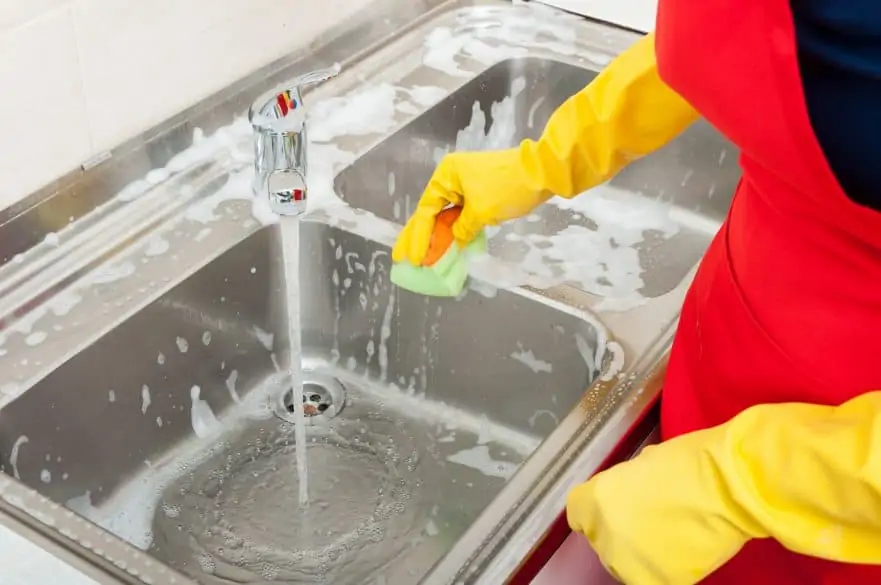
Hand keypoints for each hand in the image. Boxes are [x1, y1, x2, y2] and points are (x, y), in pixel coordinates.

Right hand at [391, 148, 550, 265]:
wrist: (543, 172)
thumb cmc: (508, 188)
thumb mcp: (481, 212)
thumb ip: (462, 230)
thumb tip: (454, 241)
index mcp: (447, 175)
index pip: (426, 210)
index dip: (418, 237)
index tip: (412, 258)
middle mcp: (452, 178)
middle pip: (430, 213)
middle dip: (417, 236)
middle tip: (402, 258)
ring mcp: (466, 186)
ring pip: (445, 216)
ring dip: (436, 237)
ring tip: (421, 257)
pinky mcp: (480, 194)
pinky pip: (460, 216)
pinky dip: (453, 231)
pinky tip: (444, 247)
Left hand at [566, 429, 761, 584]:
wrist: (725, 486)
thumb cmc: (689, 463)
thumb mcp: (642, 465)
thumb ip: (624, 485)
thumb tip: (628, 494)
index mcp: (595, 498)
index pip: (577, 514)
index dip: (597, 512)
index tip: (615, 509)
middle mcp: (603, 533)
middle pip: (601, 540)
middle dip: (620, 533)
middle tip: (651, 521)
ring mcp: (626, 562)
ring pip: (624, 563)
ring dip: (641, 553)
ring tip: (672, 535)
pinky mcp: (653, 582)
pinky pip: (652, 577)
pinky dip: (667, 568)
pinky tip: (685, 549)